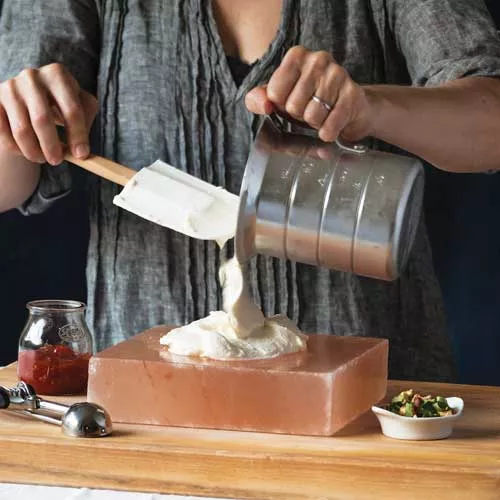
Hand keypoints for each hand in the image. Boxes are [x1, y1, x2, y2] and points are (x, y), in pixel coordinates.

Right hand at [0, 63, 97, 165]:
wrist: (31, 95)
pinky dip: (16, 148)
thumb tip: (81, 152)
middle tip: (57, 161)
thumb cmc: (63, 103)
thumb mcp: (82, 106)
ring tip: (42, 158)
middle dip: (52, 146)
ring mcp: (10, 87)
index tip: (81, 156)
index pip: (72, 110)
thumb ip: (86, 125)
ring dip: (34, 151)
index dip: (78, 136)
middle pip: (42, 120)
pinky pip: (3, 133)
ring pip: (21, 130)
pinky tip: (26, 151)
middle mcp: (32, 76)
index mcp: (58, 75)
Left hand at [245, 46, 372, 142]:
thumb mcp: (280, 98)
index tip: (292, 100)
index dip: (281, 105)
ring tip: (323, 113)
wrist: (351, 106)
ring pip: (312, 116)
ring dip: (315, 123)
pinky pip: (329, 126)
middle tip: (310, 108)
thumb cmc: (310, 100)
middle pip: (293, 106)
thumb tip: (263, 105)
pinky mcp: (352, 95)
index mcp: (296, 56)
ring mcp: (337, 75)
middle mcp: (318, 59)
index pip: (274, 94)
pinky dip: (328, 132)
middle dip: (300, 115)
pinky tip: (332, 124)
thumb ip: (259, 99)